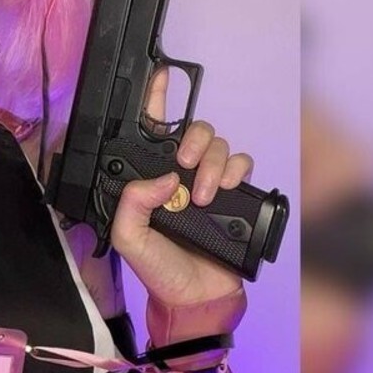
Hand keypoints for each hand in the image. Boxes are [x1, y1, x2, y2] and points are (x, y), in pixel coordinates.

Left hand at [111, 70, 253, 307]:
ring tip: (203, 195)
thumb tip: (164, 178)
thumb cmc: (159, 270)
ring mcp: (208, 183)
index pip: (150, 133)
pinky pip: (243, 162)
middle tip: (185, 164)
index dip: (155, 100)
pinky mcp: (234, 194)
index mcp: (150, 181)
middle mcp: (180, 176)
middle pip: (193, 132)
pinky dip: (237, 168)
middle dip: (193, 139)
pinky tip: (225, 188)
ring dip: (213, 163)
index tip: (159, 74)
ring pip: (219, 145)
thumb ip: (132, 204)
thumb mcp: (130, 239)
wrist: (195, 298)